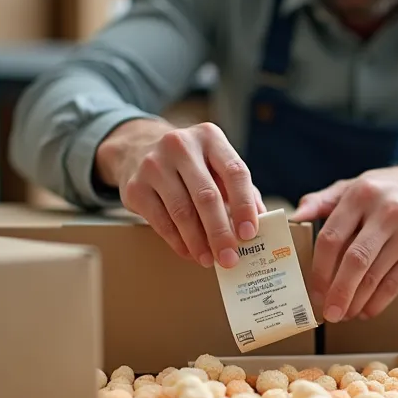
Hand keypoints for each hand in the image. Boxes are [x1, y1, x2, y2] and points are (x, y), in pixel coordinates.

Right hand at [97, 119, 266, 267]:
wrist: (137, 150)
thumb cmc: (189, 163)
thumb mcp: (216, 163)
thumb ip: (240, 189)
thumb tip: (261, 222)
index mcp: (210, 137)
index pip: (234, 172)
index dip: (244, 205)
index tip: (250, 233)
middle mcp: (180, 145)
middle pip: (207, 196)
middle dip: (221, 232)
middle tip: (230, 258)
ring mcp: (154, 164)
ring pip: (182, 211)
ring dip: (198, 242)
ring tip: (210, 260)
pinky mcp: (135, 186)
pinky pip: (161, 221)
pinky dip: (178, 241)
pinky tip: (190, 253)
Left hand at [291, 152, 397, 321]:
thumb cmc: (391, 189)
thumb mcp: (356, 185)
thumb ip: (323, 201)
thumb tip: (295, 217)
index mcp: (361, 195)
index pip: (332, 237)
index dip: (318, 269)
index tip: (312, 290)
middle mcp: (386, 213)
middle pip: (354, 261)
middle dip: (337, 292)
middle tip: (327, 313)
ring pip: (375, 277)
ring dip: (356, 302)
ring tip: (344, 313)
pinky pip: (396, 285)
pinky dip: (378, 303)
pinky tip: (366, 310)